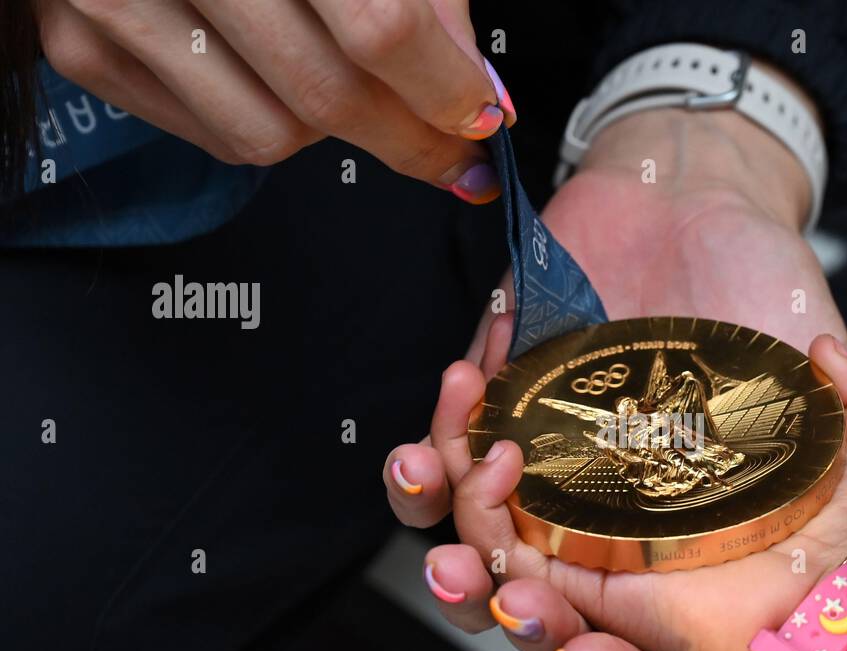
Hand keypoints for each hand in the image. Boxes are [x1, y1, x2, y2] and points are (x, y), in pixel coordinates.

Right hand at [38, 0, 512, 198]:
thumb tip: (474, 90)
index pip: (378, 25)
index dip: (443, 87)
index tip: (481, 117)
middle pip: (327, 95)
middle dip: (409, 137)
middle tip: (451, 145)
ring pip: (272, 136)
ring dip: (332, 129)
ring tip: (346, 81)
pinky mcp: (83, 45)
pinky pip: (216, 139)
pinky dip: (268, 124)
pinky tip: (278, 76)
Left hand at [382, 99, 846, 650]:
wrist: (697, 192)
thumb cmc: (760, 282)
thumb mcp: (821, 361)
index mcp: (676, 539)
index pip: (635, 641)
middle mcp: (604, 518)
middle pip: (543, 611)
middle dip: (516, 623)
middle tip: (506, 599)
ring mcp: (546, 469)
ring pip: (475, 549)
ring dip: (453, 554)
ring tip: (450, 522)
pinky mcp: (502, 412)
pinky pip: (445, 462)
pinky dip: (431, 460)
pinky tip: (444, 424)